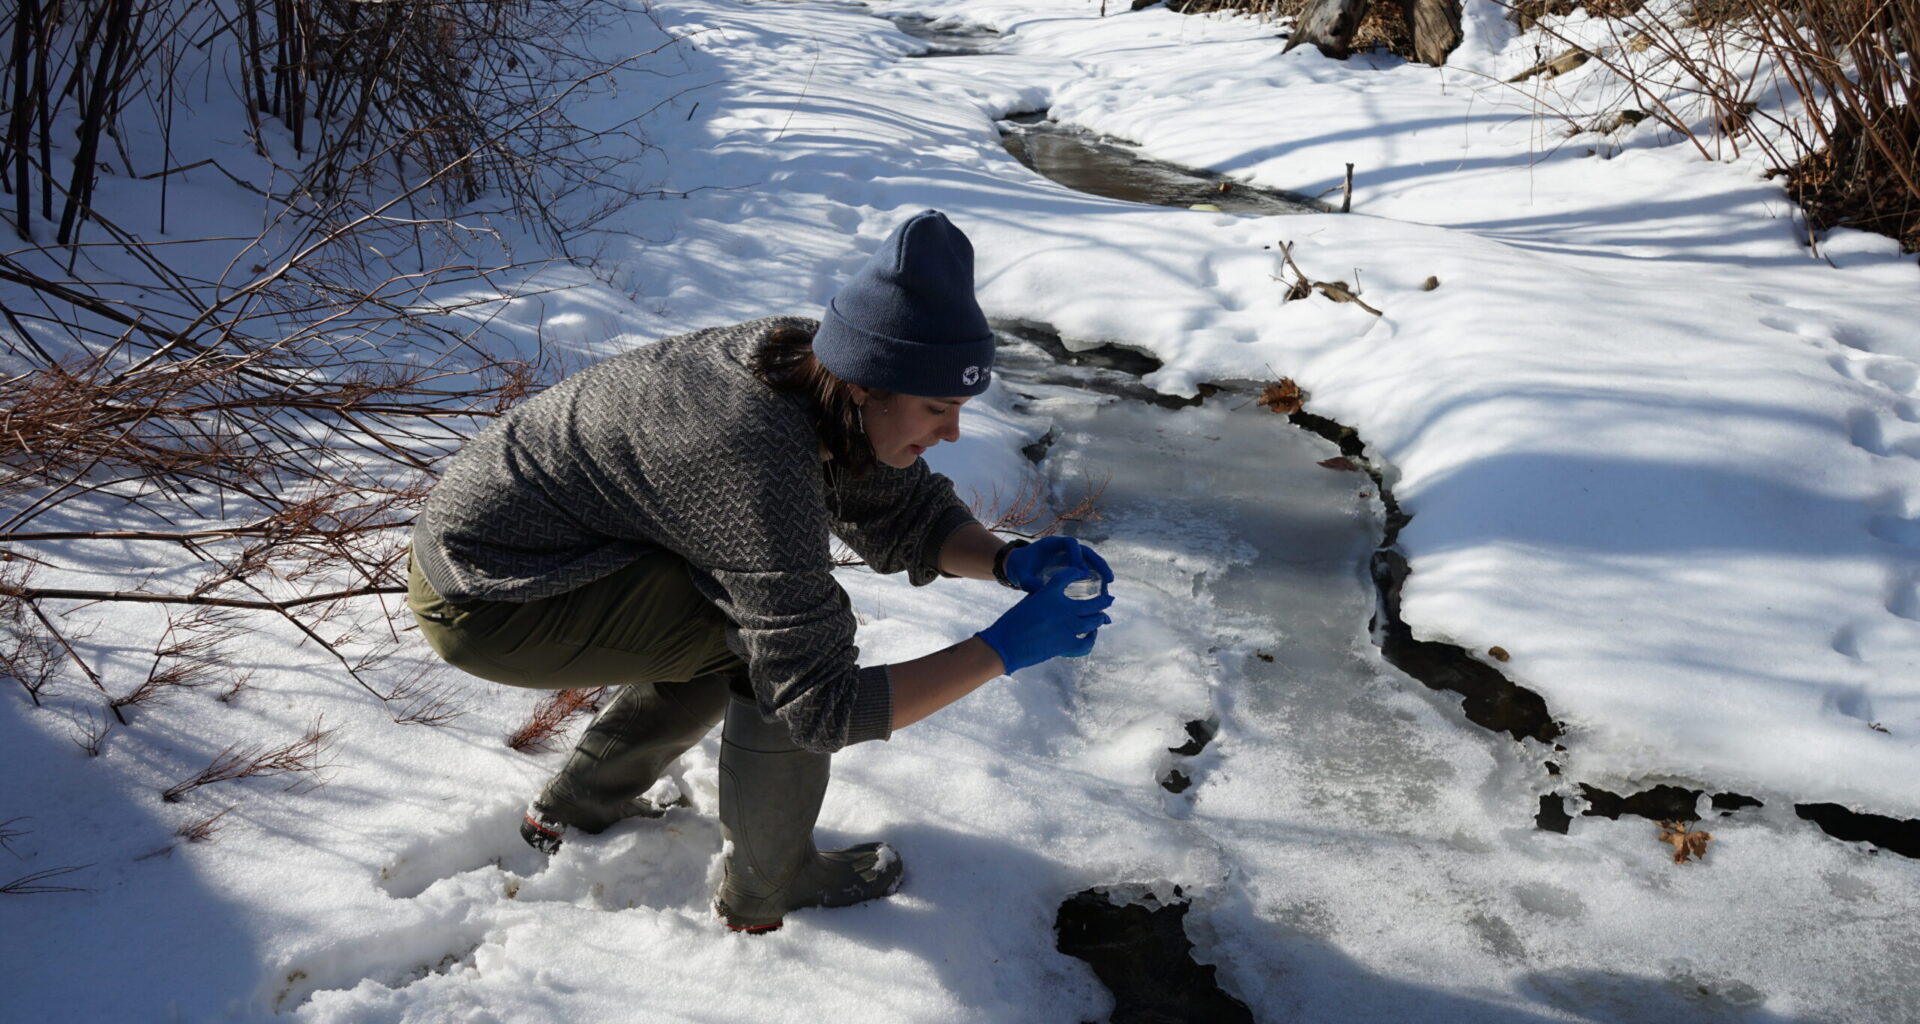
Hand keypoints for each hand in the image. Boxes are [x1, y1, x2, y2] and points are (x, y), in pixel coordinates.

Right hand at [975, 571, 1114, 674]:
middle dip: (1104, 601)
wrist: (1005, 644)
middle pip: (1093, 603)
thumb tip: (1053, 596)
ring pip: (1094, 621)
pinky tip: (1091, 635)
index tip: (1083, 573)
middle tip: (1110, 599)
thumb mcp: (1028, 602)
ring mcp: (1067, 626)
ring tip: (1103, 617)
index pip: (1068, 576)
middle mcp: (1062, 608)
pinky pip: (1086, 642)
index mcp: (1049, 593)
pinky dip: (1091, 639)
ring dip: (1100, 619)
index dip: (1076, 573)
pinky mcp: (1066, 644)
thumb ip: (1043, 597)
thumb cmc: (1012, 623)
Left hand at [1001, 536, 1114, 594]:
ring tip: (1109, 583)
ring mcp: (1070, 555)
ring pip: (1090, 559)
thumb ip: (1028, 582)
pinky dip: (1096, 575)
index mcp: (1052, 544)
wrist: (1020, 568)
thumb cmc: (1021, 569)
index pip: (1070, 543)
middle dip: (1098, 563)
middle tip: (1107, 578)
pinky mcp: (1073, 565)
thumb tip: (1039, 589)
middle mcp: (1064, 548)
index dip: (1077, 555)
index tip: (1081, 572)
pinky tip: (1102, 589)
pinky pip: (1087, 567)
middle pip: (1086, 551)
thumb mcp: (1022, 576)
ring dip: (1101, 569)